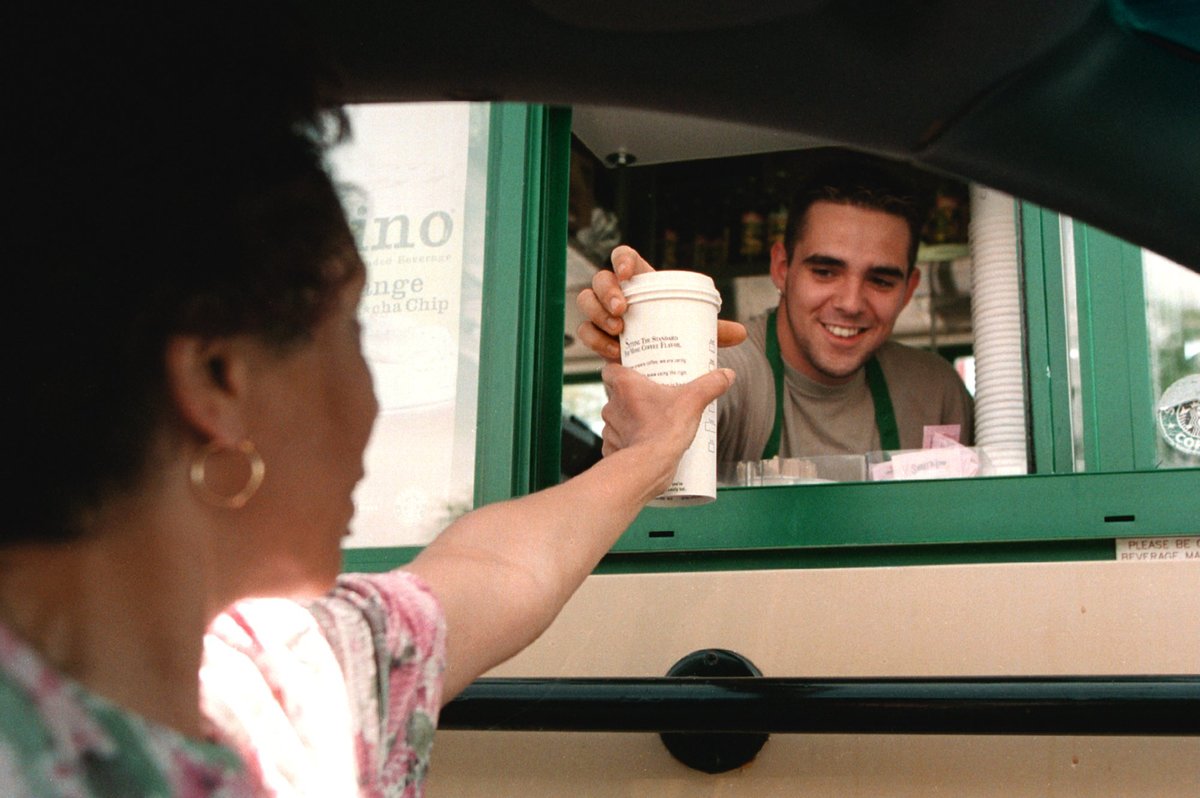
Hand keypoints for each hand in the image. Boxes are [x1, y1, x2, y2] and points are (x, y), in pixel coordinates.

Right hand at [575, 245, 747, 361]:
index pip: (622, 257)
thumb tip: (741, 333)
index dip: (621, 259)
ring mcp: (602, 312)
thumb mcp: (693, 328)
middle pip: (600, 279)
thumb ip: (714, 329)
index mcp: (639, 280)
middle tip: (622, 310)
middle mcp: (616, 292)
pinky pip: (585, 330)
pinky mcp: (595, 333)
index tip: (627, 273)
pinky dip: (595, 339)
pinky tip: (613, 351)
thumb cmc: (675, 332)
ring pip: (586, 301)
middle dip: (606, 292)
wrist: (659, 360)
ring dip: (597, 314)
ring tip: (618, 331)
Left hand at [599, 362, 735, 494]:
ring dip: (630, 420)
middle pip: (616, 394)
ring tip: (652, 422)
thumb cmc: (664, 430)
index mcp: (625, 385)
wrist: (649, 466)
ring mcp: (609, 429)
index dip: (619, 369)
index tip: (635, 373)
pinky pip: (618, 442)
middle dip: (632, 397)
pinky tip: (643, 444)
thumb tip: (727, 375)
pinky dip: (628, 443)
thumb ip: (710, 385)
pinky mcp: (611, 449)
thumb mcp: (693, 402)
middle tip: (653, 398)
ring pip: (617, 419)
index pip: (609, 369)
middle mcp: (612, 405)